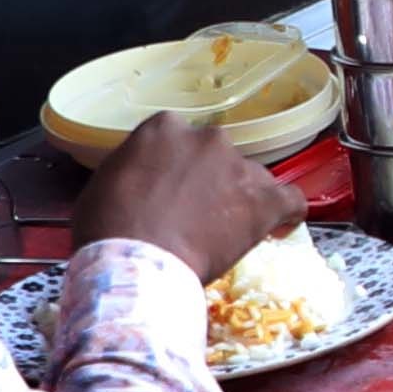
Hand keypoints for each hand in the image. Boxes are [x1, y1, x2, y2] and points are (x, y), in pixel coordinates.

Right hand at [80, 112, 294, 286]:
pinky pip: (289, 199)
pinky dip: (287, 212)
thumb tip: (139, 181)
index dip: (178, 167)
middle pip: (216, 157)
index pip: (178, 140)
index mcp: (164, 128)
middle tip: (196, 215)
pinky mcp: (264, 199)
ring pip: (249, 178)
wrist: (137, 262)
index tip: (175, 188)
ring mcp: (239, 166)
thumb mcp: (103, 185)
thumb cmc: (107, 229)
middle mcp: (206, 138)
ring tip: (227, 231)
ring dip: (240, 199)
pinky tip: (281, 225)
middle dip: (209, 182)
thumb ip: (131, 171)